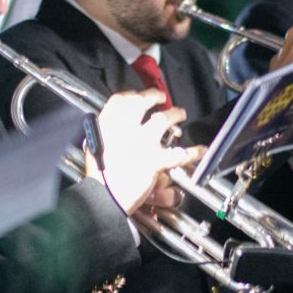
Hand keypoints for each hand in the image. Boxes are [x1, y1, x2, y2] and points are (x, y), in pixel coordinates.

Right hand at [88, 89, 203, 214]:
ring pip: (164, 119)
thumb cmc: (98, 176)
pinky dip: (191, 152)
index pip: (121, 99)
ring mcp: (142, 142)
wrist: (103, 196)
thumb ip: (105, 135)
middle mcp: (125, 128)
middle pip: (143, 102)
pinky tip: (199, 150)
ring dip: (174, 115)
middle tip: (162, 98)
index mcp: (107, 124)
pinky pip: (178, 153)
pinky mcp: (155, 159)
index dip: (133, 95)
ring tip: (180, 114)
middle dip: (155, 96)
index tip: (139, 96)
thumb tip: (116, 128)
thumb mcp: (93, 148)